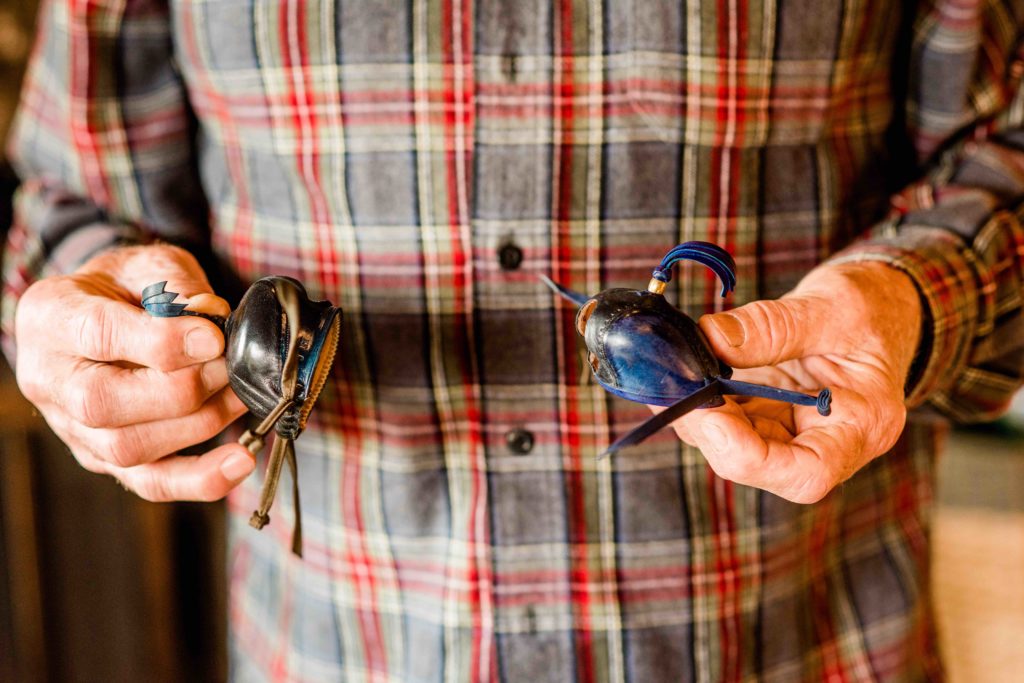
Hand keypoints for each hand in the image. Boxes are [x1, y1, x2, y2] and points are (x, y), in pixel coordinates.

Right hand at [14, 244, 251, 500]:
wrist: (102, 313)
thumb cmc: (125, 286)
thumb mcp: (146, 263)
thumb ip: (176, 284)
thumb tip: (213, 318)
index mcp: (51, 317)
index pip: (98, 334)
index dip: (162, 342)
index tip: (215, 339)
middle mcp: (49, 378)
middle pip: (105, 402)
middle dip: (185, 387)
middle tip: (233, 365)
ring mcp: (72, 427)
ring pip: (129, 447)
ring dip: (201, 423)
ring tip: (242, 395)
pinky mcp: (104, 458)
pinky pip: (150, 481)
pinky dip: (200, 478)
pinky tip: (240, 462)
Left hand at [661, 261, 921, 502]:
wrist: (881, 304)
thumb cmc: (872, 308)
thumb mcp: (833, 306)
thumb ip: (772, 325)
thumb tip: (711, 337)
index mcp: (863, 426)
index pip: (808, 474)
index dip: (751, 459)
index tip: (710, 416)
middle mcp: (828, 442)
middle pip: (761, 465)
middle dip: (712, 431)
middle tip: (675, 387)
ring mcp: (795, 432)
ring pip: (735, 446)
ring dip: (699, 415)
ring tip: (674, 373)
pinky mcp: (771, 416)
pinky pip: (730, 420)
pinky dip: (702, 399)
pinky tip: (682, 373)